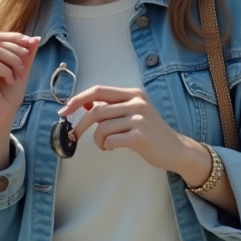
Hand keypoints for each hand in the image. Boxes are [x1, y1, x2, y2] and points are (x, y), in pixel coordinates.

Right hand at [0, 32, 39, 135]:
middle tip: (25, 64)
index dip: (16, 37)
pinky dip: (6, 70)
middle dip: (16, 49)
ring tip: (18, 74)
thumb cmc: (9, 96)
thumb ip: (26, 55)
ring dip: (13, 61)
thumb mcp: (21, 71)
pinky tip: (10, 81)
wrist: (3, 118)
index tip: (31, 43)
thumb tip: (36, 37)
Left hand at [58, 85, 209, 181]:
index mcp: (133, 93)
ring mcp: (139, 119)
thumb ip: (111, 107)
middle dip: (80, 125)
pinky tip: (112, 148)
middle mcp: (137, 102)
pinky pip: (111, 141)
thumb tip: (84, 103)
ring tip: (105, 145)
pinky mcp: (140, 136)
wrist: (175, 149)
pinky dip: (106, 146)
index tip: (64, 111)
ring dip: (97, 140)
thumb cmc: (150, 132)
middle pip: (96, 110)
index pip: (98, 91)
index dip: (77, 100)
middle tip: (74, 136)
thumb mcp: (133, 112)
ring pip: (102, 128)